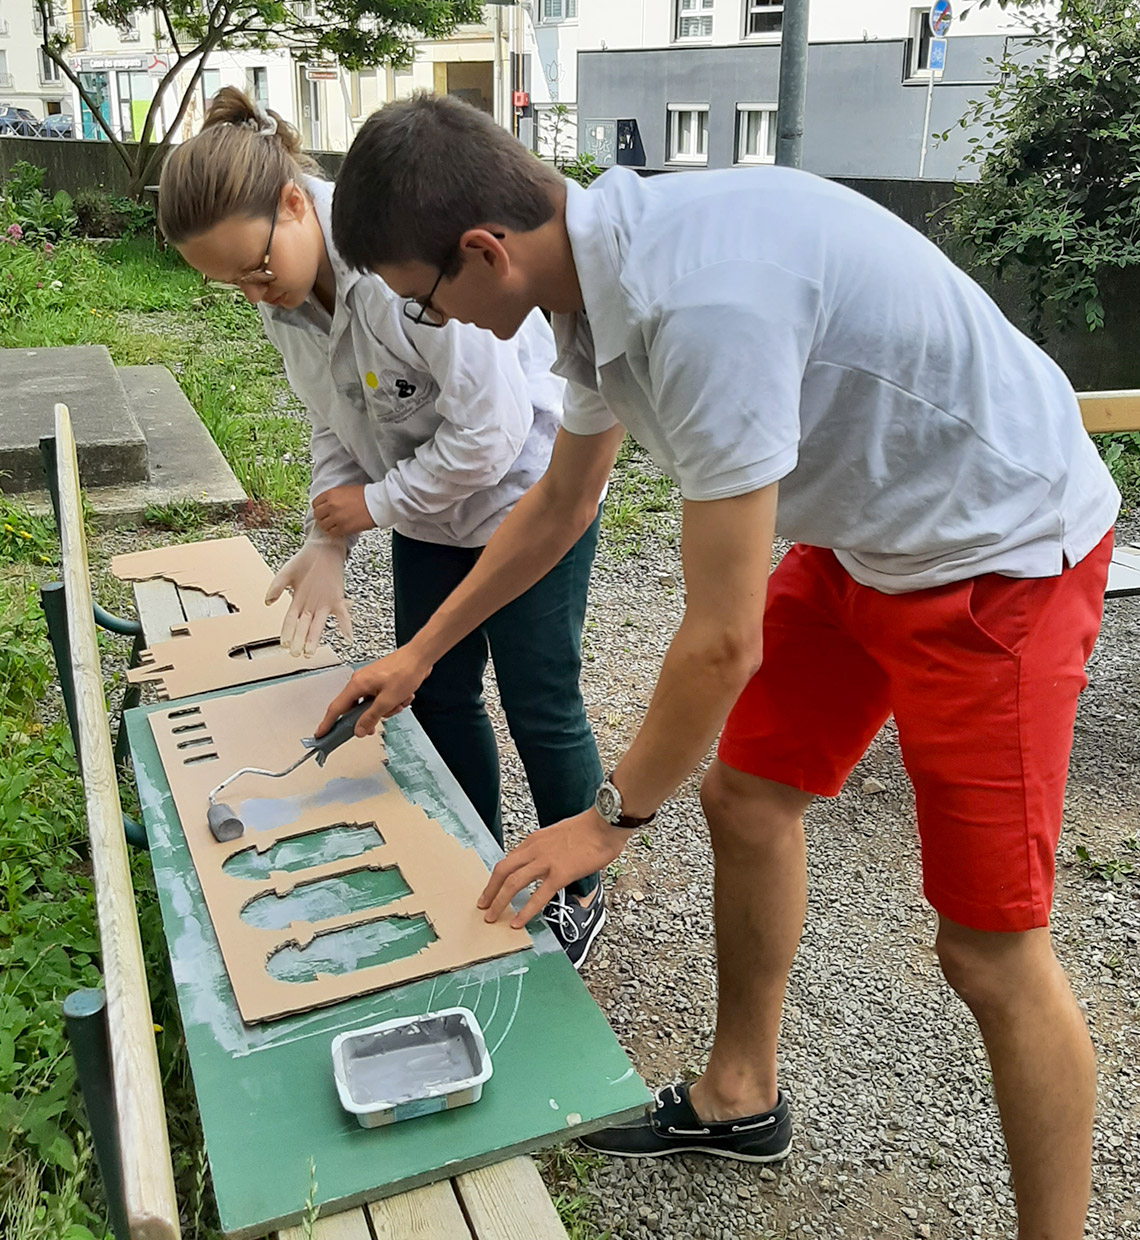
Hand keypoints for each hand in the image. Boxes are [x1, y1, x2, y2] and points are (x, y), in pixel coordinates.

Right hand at [265, 539, 352, 656]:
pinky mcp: (337, 598)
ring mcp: (324, 604)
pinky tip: (348, 638)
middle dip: (300, 641)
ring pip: (319, 625)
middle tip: (296, 654)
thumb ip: (276, 587)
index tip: (284, 645)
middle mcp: (311, 606)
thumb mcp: (286, 573)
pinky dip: (345, 626)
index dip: (287, 632)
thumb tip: (267, 602)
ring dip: (315, 638)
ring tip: (310, 652)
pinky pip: (342, 614)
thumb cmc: (305, 561)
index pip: (290, 621)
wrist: (324, 548)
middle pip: (304, 627)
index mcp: (297, 602)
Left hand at [312, 486, 375, 537]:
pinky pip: (331, 533)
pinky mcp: (343, 528)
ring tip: (333, 525)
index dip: (319, 508)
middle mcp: (331, 505)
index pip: (315, 503)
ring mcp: (336, 517)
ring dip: (327, 526)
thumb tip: (327, 505)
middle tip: (327, 518)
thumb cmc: (366, 495)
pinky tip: (338, 530)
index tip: (322, 510)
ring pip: (322, 525)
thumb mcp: (345, 490)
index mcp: (331, 494)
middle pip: (317, 515)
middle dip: (321, 517)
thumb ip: (334, 497)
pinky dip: (333, 532)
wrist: (377, 503)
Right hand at [315, 645, 431, 737]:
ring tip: (399, 702)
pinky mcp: (380, 681)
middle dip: (371, 717)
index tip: (321, 734)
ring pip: (371, 705)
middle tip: (375, 726)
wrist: (420, 656)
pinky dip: (392, 702)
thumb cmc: (405, 671)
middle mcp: (360, 681)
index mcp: (357, 684)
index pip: (336, 708)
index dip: (327, 723)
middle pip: (356, 709)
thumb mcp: (388, 700)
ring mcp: (370, 681)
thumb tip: (359, 730)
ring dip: (386, 709)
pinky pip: (381, 699)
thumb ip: (371, 717)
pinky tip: (403, 697)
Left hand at [478, 809, 629, 928]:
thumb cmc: (589, 828)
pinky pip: (538, 896)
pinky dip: (525, 911)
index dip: (498, 877)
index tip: (493, 888)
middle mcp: (535, 850)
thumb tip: (548, 863)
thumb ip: (549, 849)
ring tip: (493, 917)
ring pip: (513, 883)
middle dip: (490, 890)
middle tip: (483, 905)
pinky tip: (519, 922)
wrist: (605, 823)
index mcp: (534, 840)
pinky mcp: (560, 874)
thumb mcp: (559, 834)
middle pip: (502, 870)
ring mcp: (546, 862)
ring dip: (499, 901)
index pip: (509, 860)